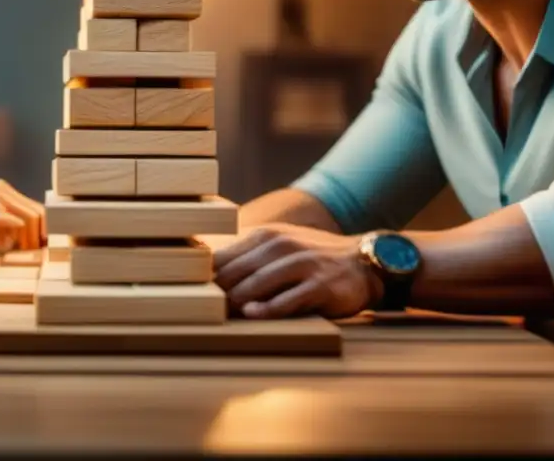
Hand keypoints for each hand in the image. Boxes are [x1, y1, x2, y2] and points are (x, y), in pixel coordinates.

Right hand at [0, 178, 44, 252]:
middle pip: (36, 212)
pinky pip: (17, 229)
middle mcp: (2, 190)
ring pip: (30, 221)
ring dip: (23, 240)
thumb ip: (7, 218)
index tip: (36, 243)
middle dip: (35, 234)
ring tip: (5, 249)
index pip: (32, 205)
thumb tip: (33, 233)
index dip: (39, 225)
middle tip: (27, 249)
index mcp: (1, 187)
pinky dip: (7, 243)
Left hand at [213, 224, 381, 318]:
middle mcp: (280, 246)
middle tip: (203, 313)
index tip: (192, 296)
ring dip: (237, 302)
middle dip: (217, 294)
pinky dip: (267, 309)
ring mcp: (301, 264)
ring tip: (224, 317)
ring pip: (256, 285)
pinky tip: (253, 315)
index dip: (205, 279)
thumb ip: (246, 258)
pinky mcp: (320, 286)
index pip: (223, 258)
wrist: (362, 261)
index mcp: (264, 237)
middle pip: (234, 272)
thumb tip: (205, 275)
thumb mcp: (278, 247)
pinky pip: (287, 300)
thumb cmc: (311, 258)